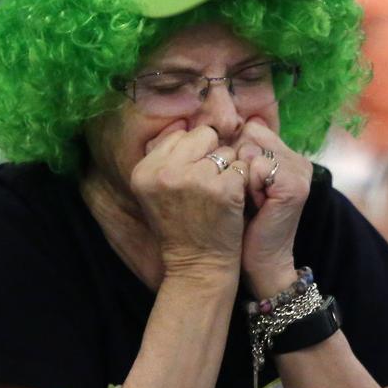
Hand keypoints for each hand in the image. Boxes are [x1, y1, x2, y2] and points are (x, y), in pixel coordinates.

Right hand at [131, 125, 248, 278]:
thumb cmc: (180, 226)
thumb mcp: (156, 191)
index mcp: (145, 170)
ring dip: (228, 169)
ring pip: (226, 150)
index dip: (192, 154)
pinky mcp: (224, 189)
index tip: (190, 180)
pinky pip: (242, 166)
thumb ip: (166, 157)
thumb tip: (186, 123)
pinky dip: (243, 182)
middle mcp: (166, 172)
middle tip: (207, 186)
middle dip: (212, 155)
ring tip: (216, 196)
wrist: (197, 265)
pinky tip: (232, 202)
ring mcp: (196, 179)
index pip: (179, 135)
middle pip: (204, 135)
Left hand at [236, 119, 312, 298]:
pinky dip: (247, 185)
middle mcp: (296, 159)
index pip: (250, 128)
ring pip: (250, 148)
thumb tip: (206, 128)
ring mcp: (299, 170)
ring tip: (244, 200)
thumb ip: (233, 155)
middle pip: (249, 133)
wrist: (259, 262)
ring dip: (238, 174)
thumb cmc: (239, 224)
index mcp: (285, 156)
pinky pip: (257, 166)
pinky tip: (253, 205)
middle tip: (238, 193)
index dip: (231, 150)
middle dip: (234, 161)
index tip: (230, 181)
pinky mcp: (295, 185)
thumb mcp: (236, 183)